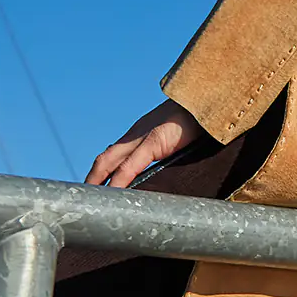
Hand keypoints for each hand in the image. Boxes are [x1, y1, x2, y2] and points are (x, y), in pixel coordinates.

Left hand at [86, 99, 203, 188]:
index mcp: (142, 131)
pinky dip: (118, 181)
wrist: (211, 95)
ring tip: (91, 200)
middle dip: (93, 178)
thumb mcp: (180, 134)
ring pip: (110, 161)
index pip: (114, 153)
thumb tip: (170, 165)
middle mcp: (137, 133)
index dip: (102, 171)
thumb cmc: (201, 116)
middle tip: (85, 198)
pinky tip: (112, 194)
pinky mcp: (155, 141)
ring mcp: (144, 136)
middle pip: (105, 158)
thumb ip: (170, 149)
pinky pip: (130, 166)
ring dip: (97, 181)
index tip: (97, 186)